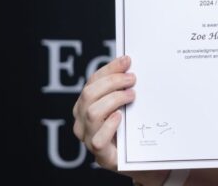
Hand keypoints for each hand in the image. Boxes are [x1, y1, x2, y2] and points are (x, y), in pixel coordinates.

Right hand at [72, 54, 135, 169]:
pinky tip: (120, 117)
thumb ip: (123, 86)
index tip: (127, 60)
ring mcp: (88, 137)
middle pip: (89, 94)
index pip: (92, 81)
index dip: (109, 69)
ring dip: (114, 100)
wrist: (135, 157)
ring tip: (131, 96)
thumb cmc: (128, 126)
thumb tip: (128, 63)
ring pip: (91, 113)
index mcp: (86, 104)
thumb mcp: (125, 103)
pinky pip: (97, 139)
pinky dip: (109, 126)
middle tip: (133, 79)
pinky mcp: (100, 154)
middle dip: (112, 82)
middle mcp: (82, 120)